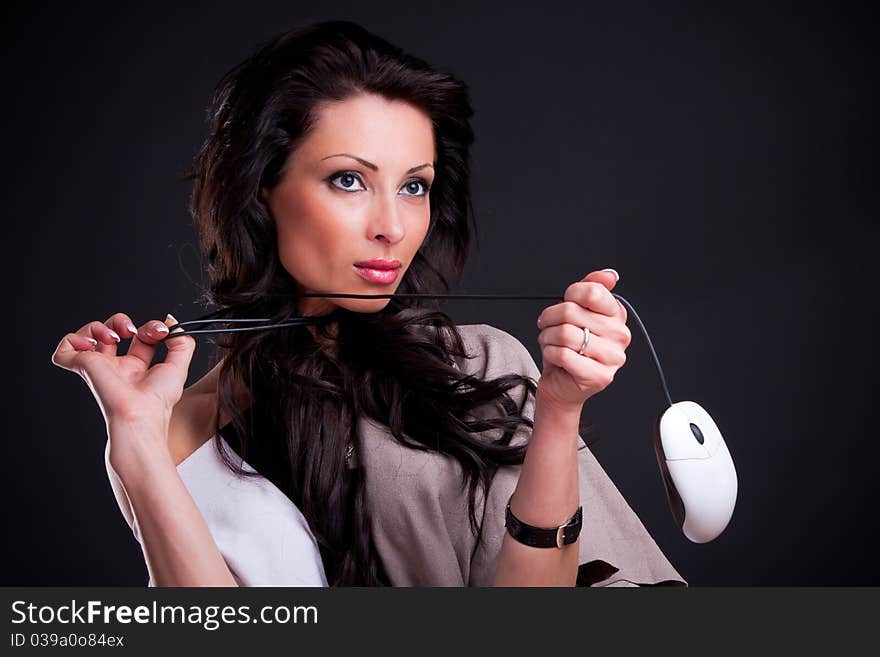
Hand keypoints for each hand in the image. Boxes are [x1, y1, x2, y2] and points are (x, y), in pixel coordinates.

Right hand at [51, 312, 196, 444]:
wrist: (141, 412)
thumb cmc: (158, 399)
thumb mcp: (180, 365)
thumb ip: (183, 341)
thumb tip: (169, 320)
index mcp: (137, 367)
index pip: (139, 336)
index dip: (150, 327)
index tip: (161, 331)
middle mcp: (116, 366)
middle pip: (110, 331)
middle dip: (120, 321)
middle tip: (132, 331)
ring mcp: (98, 366)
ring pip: (87, 335)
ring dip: (99, 326)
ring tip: (113, 337)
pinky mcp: (83, 366)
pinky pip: (65, 349)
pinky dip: (74, 339)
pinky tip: (92, 344)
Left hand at [535, 269, 630, 408]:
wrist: (562, 384)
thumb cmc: (568, 348)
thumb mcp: (577, 312)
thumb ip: (590, 288)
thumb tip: (610, 275)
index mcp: (616, 315)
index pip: (591, 291)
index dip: (568, 297)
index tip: (564, 305)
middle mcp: (620, 335)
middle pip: (571, 312)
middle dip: (550, 319)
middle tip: (548, 328)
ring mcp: (613, 357)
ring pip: (565, 333)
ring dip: (547, 337)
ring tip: (551, 343)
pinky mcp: (599, 376)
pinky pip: (563, 354)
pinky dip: (550, 353)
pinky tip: (555, 357)